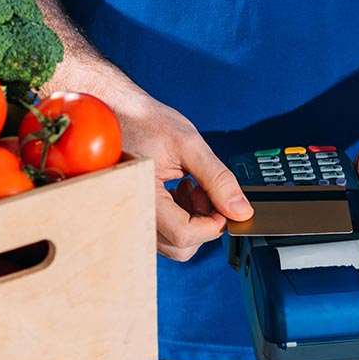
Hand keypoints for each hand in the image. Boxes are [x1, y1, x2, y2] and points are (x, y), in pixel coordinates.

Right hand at [50, 61, 251, 260]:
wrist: (117, 113)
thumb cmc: (144, 122)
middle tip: (203, 189)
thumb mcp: (188, 144)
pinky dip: (180, 217)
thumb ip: (218, 179)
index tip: (223, 202)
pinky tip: (178, 189)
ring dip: (192, 220)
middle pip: (181, 246)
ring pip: (174, 243)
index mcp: (142, 198)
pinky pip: (164, 233)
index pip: (185, 235)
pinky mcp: (137, 216)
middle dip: (203, 221)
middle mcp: (133, 215)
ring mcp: (133, 218)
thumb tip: (241, 210)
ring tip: (189, 186)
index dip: (213, 223)